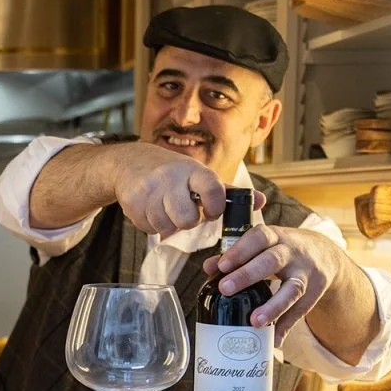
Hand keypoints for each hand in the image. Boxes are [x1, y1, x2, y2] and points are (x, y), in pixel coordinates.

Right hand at [113, 144, 264, 236]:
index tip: (211, 210)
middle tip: (185, 213)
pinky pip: (149, 228)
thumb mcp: (199, 175)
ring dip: (169, 225)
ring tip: (167, 210)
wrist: (130, 162)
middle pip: (187, 219)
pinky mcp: (132, 202)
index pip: (213, 192)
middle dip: (188, 222)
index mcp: (193, 170)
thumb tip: (261, 201)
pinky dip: (152, 225)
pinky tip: (152, 210)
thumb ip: (228, 192)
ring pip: (167, 227)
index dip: (215, 208)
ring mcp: (149, 190)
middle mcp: (170, 178)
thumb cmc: (172, 172)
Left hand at [204, 225, 342, 346]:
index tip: (221, 265)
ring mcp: (306, 273)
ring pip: (293, 289)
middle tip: (225, 289)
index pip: (259, 238)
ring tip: (255, 322)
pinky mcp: (315, 292)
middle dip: (248, 275)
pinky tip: (273, 339)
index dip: (240, 251)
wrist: (325, 254)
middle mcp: (293, 253)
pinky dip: (286, 326)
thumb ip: (236, 255)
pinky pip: (301, 311)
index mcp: (275, 237)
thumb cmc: (283, 249)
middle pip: (272, 261)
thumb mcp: (264, 246)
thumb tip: (208, 267)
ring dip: (273, 307)